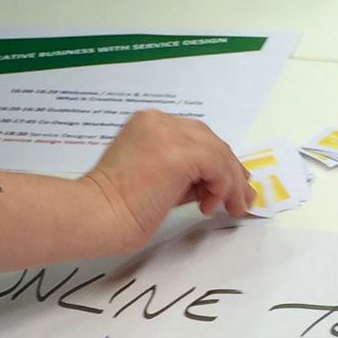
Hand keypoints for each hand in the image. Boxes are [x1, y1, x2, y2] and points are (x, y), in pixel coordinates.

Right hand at [79, 108, 255, 249]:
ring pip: (218, 152)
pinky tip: (212, 206)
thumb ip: (185, 176)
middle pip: (210, 140)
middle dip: (230, 169)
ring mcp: (169, 133)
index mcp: (149, 124)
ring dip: (231, 182)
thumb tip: (216, 185)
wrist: (96, 216)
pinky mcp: (180, 153)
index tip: (229, 186)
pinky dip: (223, 185)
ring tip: (233, 208)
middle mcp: (160, 121)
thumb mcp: (159, 183)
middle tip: (241, 197)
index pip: (195, 137)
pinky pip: (217, 165)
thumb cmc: (117, 208)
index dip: (217, 160)